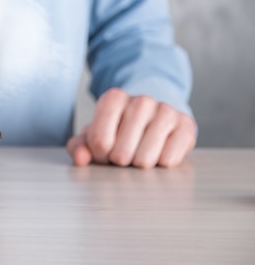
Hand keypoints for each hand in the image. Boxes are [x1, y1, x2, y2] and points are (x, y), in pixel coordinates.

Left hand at [66, 88, 196, 168]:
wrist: (154, 118)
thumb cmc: (119, 130)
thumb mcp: (93, 135)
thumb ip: (78, 147)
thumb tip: (80, 158)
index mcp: (114, 98)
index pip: (99, 142)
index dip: (100, 156)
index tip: (105, 152)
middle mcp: (141, 100)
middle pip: (121, 154)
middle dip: (120, 162)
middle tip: (124, 155)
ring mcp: (166, 111)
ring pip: (145, 160)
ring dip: (139, 165)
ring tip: (140, 154)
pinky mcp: (186, 126)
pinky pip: (168, 161)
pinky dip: (161, 165)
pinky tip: (159, 153)